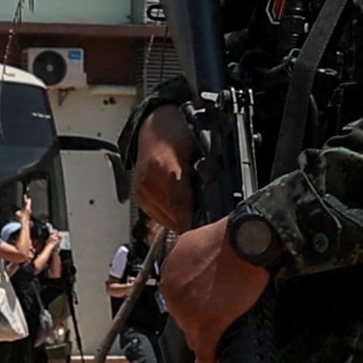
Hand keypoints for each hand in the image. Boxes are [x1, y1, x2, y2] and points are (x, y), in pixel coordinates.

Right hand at [129, 106, 199, 240]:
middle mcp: (149, 182)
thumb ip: (209, 171)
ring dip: (182, 218)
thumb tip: (223, 194)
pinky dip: (172, 214)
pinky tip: (181, 205)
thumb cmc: (179, 130)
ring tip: (195, 208)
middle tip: (208, 217)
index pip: (181, 206)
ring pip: (167, 220)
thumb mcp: (201, 146)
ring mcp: (142, 191)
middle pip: (174, 217)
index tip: (202, 238)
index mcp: (165, 169)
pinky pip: (159, 215)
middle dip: (193, 219)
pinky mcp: (139, 197)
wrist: (155, 124)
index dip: (192, 224)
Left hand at [161, 219, 267, 353]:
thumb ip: (188, 259)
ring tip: (223, 326)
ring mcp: (187, 312)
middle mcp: (172, 295)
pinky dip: (209, 355)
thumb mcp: (195, 243)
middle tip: (219, 309)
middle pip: (182, 317)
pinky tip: (213, 359)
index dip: (194, 300)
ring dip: (205, 333)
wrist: (245, 240)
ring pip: (192, 334)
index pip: (177, 298)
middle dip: (198, 315)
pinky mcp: (206, 325)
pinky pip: (204, 348)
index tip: (207, 301)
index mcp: (168, 274)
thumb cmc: (227, 238)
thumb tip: (195, 272)